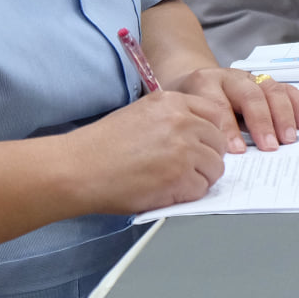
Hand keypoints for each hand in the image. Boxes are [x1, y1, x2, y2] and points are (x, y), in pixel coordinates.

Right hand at [64, 91, 230, 214]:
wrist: (80, 168)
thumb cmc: (101, 145)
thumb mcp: (140, 114)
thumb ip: (172, 118)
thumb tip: (197, 135)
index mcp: (172, 102)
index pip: (215, 114)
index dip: (210, 134)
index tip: (203, 145)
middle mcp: (182, 122)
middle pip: (219, 142)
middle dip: (207, 158)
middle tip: (186, 168)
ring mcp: (183, 150)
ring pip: (215, 168)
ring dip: (199, 178)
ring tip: (173, 181)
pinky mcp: (180, 179)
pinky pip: (201, 190)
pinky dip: (187, 195)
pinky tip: (165, 191)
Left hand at [174, 67, 298, 152]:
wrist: (195, 80)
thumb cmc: (192, 104)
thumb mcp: (185, 113)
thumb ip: (199, 129)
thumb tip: (215, 157)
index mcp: (205, 83)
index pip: (219, 105)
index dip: (229, 128)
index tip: (237, 151)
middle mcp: (231, 78)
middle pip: (250, 95)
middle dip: (262, 122)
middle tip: (270, 146)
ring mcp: (251, 79)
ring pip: (272, 90)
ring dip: (283, 116)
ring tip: (288, 139)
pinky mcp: (267, 83)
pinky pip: (287, 90)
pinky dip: (297, 106)